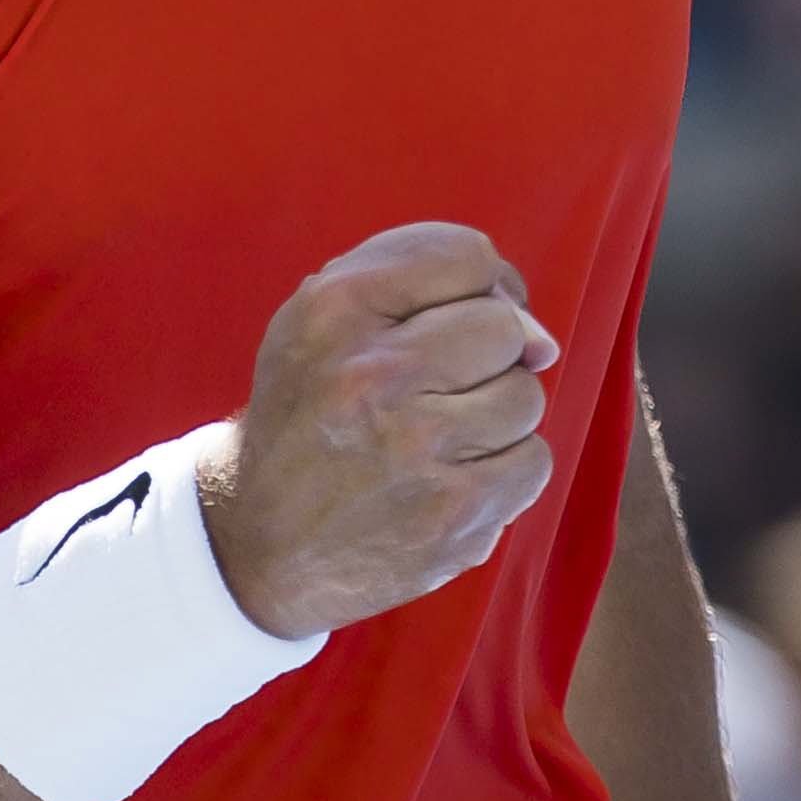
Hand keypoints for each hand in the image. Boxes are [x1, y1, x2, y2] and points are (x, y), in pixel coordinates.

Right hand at [202, 222, 560, 639]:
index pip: (465, 255)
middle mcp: (372, 373)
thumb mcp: (320, 323)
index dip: (484, 283)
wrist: (259, 545)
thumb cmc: (308, 417)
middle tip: (439, 388)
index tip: (464, 314)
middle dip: (487, 354)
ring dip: (495, 416)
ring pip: (525, 396)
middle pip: (504, 327)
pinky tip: (454, 479)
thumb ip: (421, 284)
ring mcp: (415, 448)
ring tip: (439, 438)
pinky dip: (505, 471)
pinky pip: (533, 462)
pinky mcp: (451, 514)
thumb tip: (541, 337)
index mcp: (333, 311)